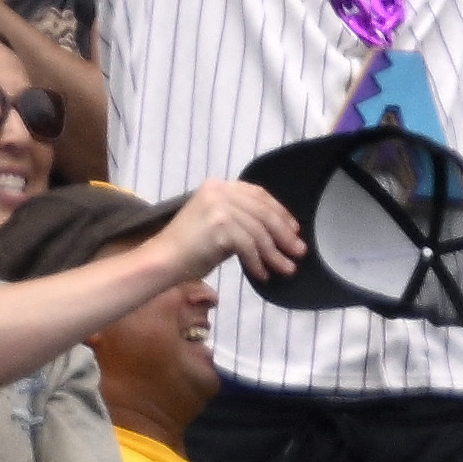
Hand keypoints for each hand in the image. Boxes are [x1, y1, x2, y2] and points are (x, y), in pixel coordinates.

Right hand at [168, 177, 302, 282]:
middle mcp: (219, 192)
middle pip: (264, 212)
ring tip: (287, 269)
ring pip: (260, 232)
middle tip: (299, 252)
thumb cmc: (189, 248)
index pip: (258, 194)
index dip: (280, 211)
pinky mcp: (220, 226)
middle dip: (285, 235)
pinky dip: (258, 262)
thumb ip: (242, 219)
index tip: (294, 229)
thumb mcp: (217, 223)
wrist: (163, 260)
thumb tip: (278, 233)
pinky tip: (262, 275)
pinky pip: (249, 246)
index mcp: (218, 186)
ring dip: (276, 254)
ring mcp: (219, 207)